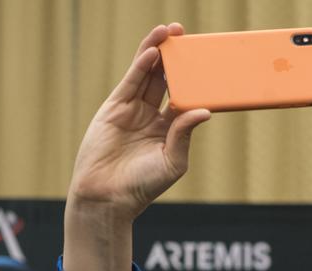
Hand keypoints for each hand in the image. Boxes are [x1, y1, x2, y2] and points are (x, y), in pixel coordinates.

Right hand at [63, 23, 210, 270]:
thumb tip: (205, 111)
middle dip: (175, 56)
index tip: (205, 58)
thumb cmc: (141, 187)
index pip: (183, 94)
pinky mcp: (114, 108)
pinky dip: (141, 66)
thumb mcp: (172, 162)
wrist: (107, 198)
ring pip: (147, 74)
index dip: (193, 76)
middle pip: (165, 78)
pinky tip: (152, 52)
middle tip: (185, 34)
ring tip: (168, 31)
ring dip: (157, 51)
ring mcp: (132, 110)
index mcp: (169, 128)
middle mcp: (151, 115)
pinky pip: (131, 82)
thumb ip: (185, 134)